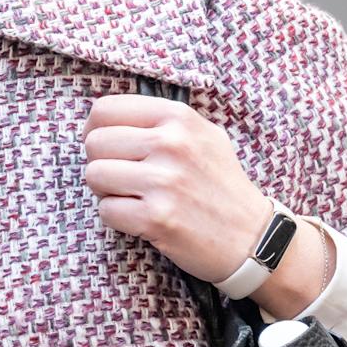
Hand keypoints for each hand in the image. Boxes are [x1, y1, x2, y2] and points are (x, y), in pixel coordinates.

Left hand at [81, 94, 270, 283]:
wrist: (253, 237)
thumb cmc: (219, 184)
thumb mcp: (202, 136)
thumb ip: (158, 121)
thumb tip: (101, 119)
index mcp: (179, 117)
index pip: (104, 109)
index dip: (96, 129)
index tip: (107, 147)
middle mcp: (172, 144)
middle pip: (94, 143)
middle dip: (101, 163)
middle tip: (126, 179)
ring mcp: (164, 181)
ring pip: (94, 175)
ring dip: (107, 191)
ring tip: (136, 197)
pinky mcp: (157, 217)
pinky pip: (105, 210)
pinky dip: (117, 218)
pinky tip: (143, 218)